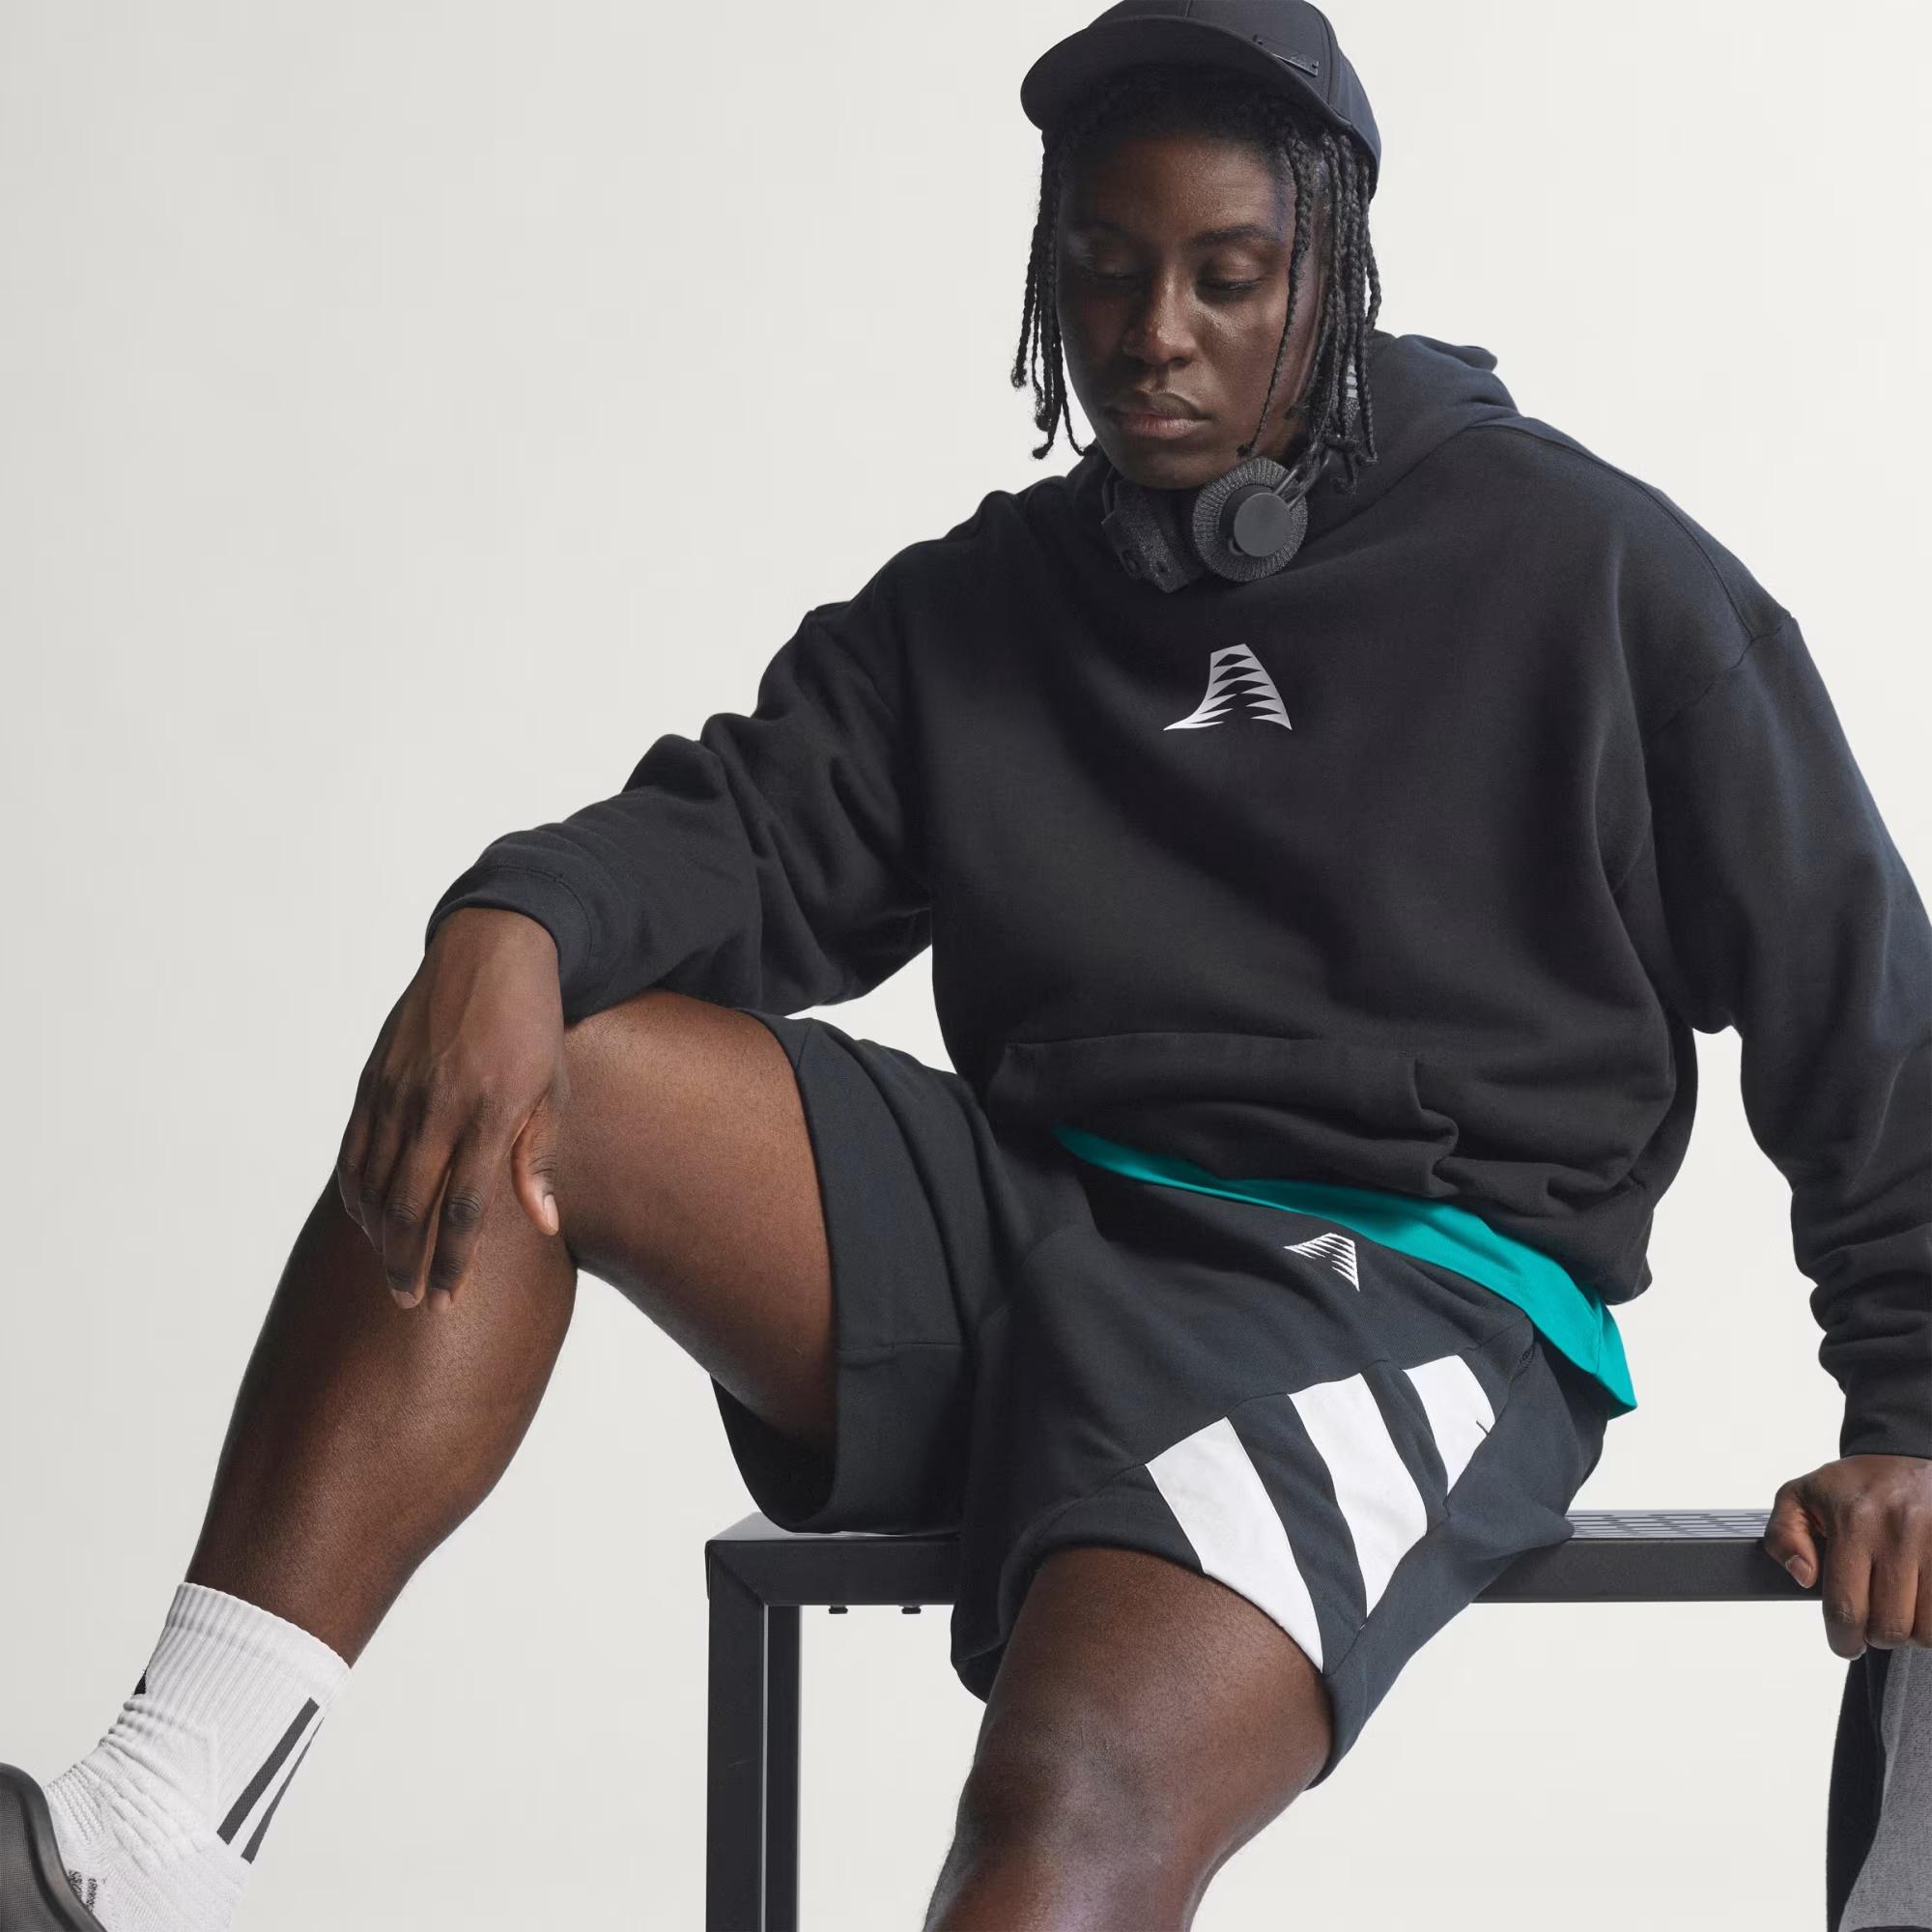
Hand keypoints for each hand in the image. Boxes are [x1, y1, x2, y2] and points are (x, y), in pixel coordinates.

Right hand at [336, 907, 568, 1310]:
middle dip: (408, 1264)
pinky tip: (368, 1220)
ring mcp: (398, 1091)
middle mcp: (437, 1105)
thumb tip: (544, 1223)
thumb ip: (539, 1157)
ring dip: (379, 1237)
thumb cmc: (533, 1025)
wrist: (490, 950)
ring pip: (374, 1183)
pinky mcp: (373, 1078)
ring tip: (392, 1272)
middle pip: (411, 1206)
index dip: (454, 1261)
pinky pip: (354, 1149)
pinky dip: (357, 1193)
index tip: (448, 1302)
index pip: (465, 1207)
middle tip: (411, 1304)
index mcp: (490, 1111)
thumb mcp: (554, 1088)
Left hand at [1763, 1454, 1931, 1657]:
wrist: (1907, 1458)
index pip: (1845, 1606)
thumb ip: (1783, 1536)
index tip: (1844, 1643)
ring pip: (1926, 1629)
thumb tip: (1803, 1577)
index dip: (1843, 1638)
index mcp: (1854, 1522)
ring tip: (1897, 1608)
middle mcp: (1899, 1534)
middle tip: (1870, 1622)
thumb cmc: (1853, 1486)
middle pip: (1890, 1626)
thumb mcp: (1800, 1497)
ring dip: (1910, 1631)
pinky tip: (1919, 1602)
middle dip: (1876, 1635)